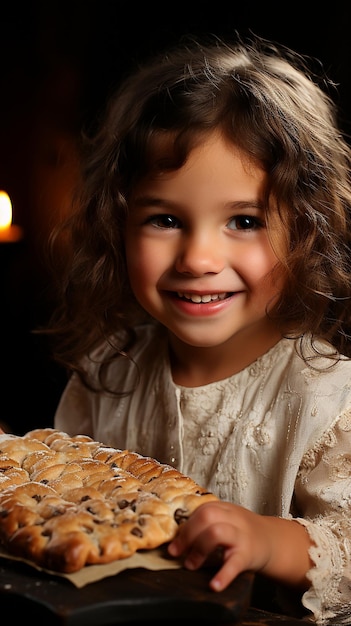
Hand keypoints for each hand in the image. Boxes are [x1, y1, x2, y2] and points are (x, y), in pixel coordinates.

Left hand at [168, 501, 312, 591]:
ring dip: (199, 550)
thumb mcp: (227, 520)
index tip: (173, 543)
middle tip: (177, 553)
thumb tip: (177, 537)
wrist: (273, 541)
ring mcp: (242, 536)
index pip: (202, 510)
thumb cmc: (243, 533)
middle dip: (188, 535)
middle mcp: (234, 519)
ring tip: (190, 565)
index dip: (185, 526)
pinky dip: (223, 575)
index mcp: (225, 509)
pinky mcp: (248, 555)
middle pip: (207, 516)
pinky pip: (234, 564)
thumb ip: (206, 523)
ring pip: (217, 532)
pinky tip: (214, 585)